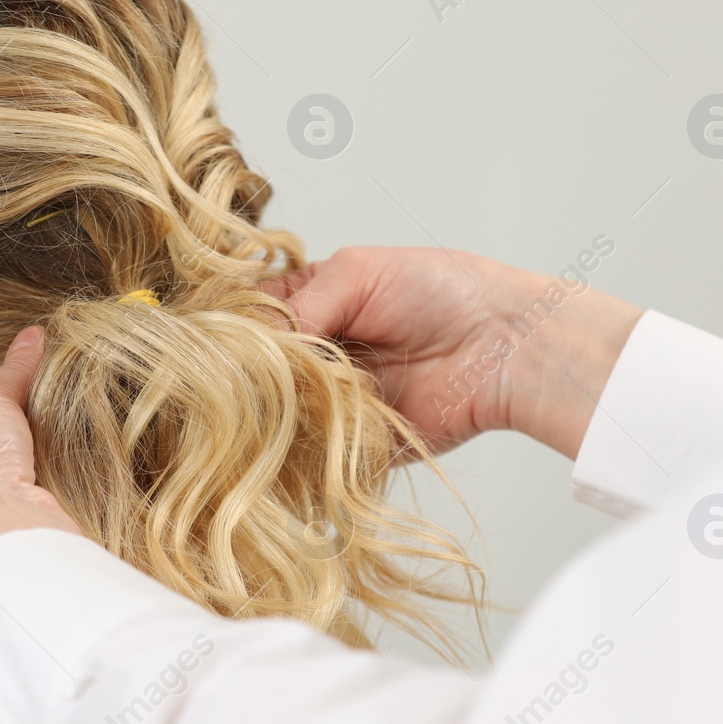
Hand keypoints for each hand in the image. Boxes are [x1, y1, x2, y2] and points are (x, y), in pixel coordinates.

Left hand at [0, 327, 81, 595]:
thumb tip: (32, 338)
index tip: (7, 396)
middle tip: (37, 422)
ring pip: (5, 495)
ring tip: (58, 446)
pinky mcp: (13, 556)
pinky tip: (69, 478)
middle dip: (4, 447)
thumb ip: (5, 372)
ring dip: (32, 471)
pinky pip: (34, 516)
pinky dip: (52, 496)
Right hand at [267, 247, 641, 457]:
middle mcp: (317, 352)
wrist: (504, 346)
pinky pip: (311, 450)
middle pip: (259, 369)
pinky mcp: (353, 440)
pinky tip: (295, 432)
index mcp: (313, 303)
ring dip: (273, 410)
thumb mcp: (356, 273)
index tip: (218, 340)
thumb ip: (298, 306)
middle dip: (251, 374)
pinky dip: (299, 443)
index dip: (234, 328)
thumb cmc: (441, 290)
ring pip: (278, 412)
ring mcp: (331, 399)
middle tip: (247, 377)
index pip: (251, 317)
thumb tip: (255, 347)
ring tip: (276, 402)